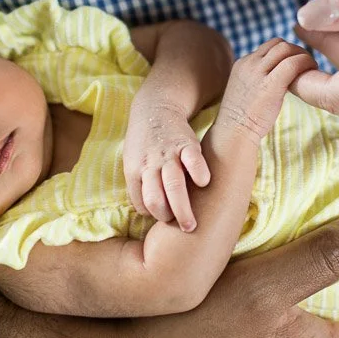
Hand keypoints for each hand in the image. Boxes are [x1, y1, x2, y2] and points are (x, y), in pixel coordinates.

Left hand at [125, 99, 209, 230]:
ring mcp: (168, 155)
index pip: (141, 203)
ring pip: (173, 185)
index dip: (153, 214)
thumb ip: (139, 185)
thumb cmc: (145, 143)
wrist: (155, 108)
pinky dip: (199, 173)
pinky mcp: (186, 144)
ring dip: (183, 207)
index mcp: (135, 171)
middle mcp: (150, 165)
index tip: (165, 216)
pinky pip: (193, 160)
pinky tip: (205, 183)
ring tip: (192, 224)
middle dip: (169, 218)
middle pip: (156, 199)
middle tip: (184, 229)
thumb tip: (148, 213)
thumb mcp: (133, 162)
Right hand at [218, 38, 317, 141]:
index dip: (286, 53)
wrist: (233, 132)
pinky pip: (293, 63)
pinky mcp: (270, 84)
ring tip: (310, 70)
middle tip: (306, 66)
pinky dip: (306, 64)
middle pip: (279, 43)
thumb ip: (260, 79)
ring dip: (302, 56)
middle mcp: (249, 63)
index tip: (295, 66)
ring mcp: (258, 72)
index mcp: (243, 63)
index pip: (269, 46)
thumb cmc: (243, 118)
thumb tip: (280, 77)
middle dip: (296, 51)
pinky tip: (312, 75)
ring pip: (286, 48)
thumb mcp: (246, 90)